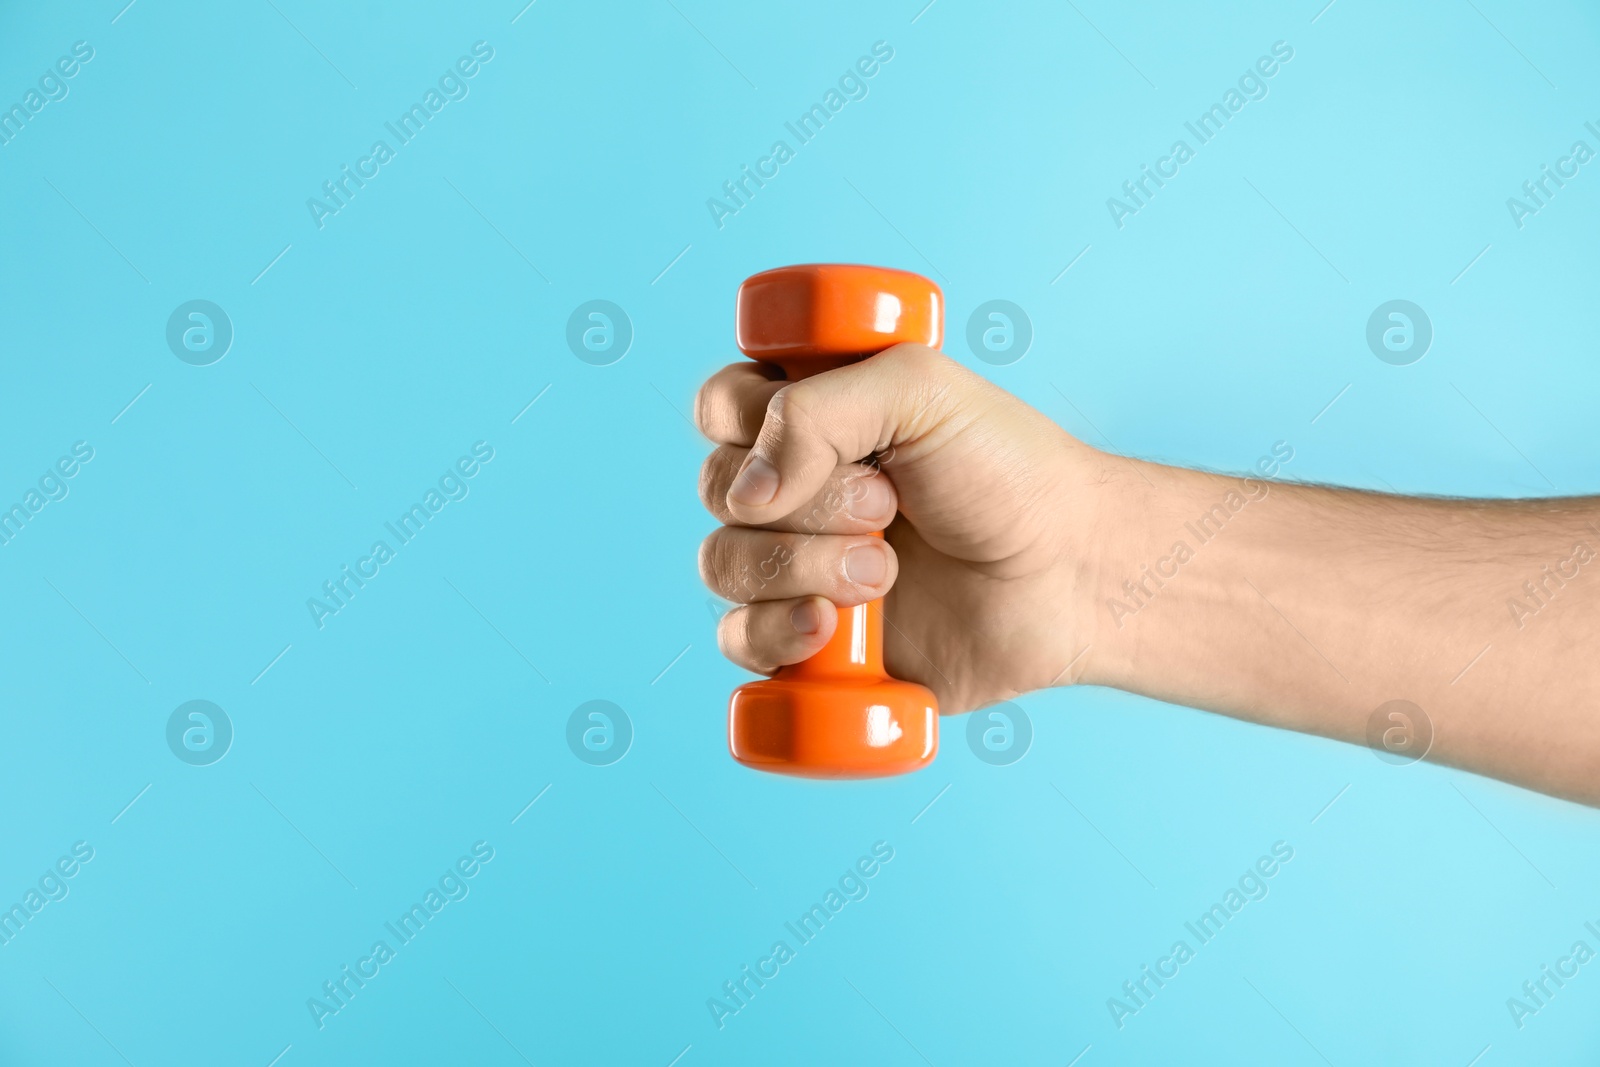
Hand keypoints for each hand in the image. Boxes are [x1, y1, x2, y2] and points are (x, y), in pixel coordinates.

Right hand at [695, 343, 1118, 713]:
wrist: (1066, 574)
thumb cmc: (1009, 471)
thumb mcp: (920, 390)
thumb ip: (816, 410)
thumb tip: (746, 493)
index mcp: (809, 416)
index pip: (719, 407)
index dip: (750, 425)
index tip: (836, 444)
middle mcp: (791, 489)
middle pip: (717, 490)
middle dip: (805, 503)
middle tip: (888, 506)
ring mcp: (794, 567)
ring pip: (723, 565)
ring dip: (803, 567)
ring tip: (884, 574)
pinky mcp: (806, 642)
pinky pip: (738, 642)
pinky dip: (778, 635)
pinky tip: (833, 632)